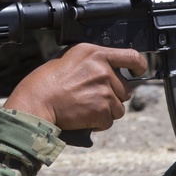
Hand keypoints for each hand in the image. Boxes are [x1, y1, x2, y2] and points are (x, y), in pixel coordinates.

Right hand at [4, 43, 147, 133]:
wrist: (37, 102)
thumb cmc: (47, 82)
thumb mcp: (71, 58)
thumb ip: (93, 61)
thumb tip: (109, 69)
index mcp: (95, 53)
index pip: (131, 56)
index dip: (139, 66)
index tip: (138, 71)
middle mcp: (103, 69)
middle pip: (125, 89)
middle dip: (113, 96)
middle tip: (92, 97)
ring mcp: (104, 90)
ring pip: (119, 107)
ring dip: (106, 111)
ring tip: (85, 107)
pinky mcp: (102, 109)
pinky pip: (109, 121)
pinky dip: (98, 123)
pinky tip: (83, 116)